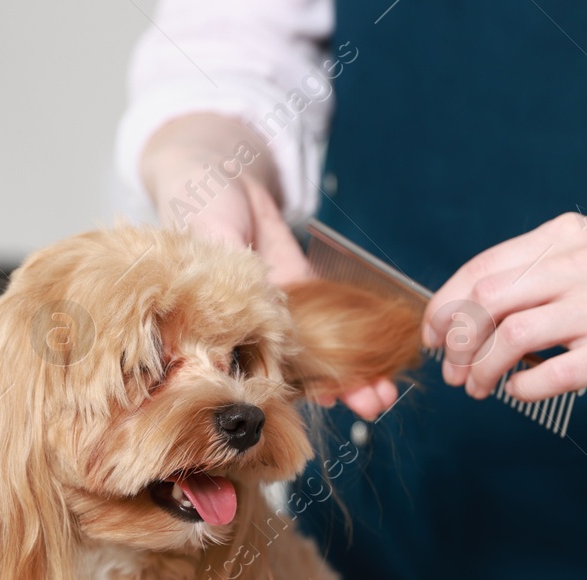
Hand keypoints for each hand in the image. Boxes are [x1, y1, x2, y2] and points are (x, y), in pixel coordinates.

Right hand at [142, 115, 394, 417]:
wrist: (223, 167)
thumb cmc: (201, 200)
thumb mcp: (212, 235)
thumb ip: (231, 272)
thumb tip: (254, 308)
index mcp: (221, 325)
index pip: (257, 369)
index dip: (292, 391)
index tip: (324, 403)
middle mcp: (252, 328)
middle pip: (297, 372)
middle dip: (336, 392)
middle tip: (373, 406)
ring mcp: (282, 312)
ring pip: (321, 355)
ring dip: (354, 376)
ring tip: (385, 394)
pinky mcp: (304, 288)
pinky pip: (335, 322)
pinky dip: (359, 342)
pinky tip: (383, 362)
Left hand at [422, 213, 586, 402]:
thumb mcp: (585, 258)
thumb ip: (532, 276)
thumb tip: (460, 314)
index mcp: (564, 236)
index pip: (481, 269)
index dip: (444, 306)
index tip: (432, 334)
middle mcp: (582, 264)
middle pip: (487, 301)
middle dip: (456, 342)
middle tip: (453, 370)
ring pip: (512, 336)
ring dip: (482, 369)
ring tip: (478, 386)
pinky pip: (552, 373)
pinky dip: (522, 388)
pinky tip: (519, 391)